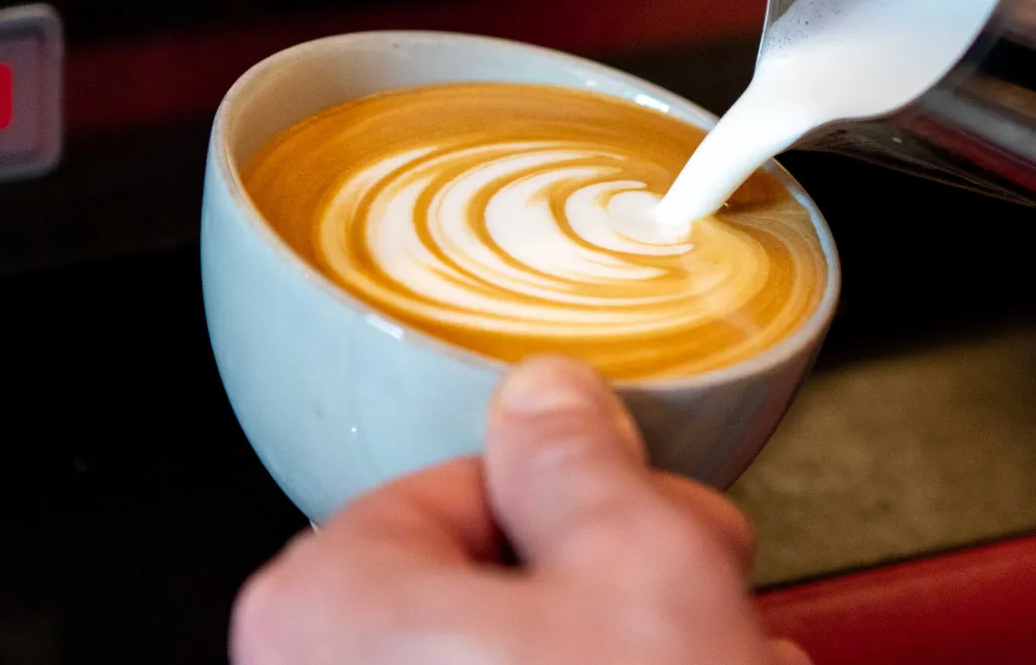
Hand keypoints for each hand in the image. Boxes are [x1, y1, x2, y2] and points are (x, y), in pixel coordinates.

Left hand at [232, 356, 809, 664]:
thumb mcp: (639, 561)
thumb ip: (581, 455)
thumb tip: (548, 396)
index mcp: (327, 603)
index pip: (462, 482)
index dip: (586, 493)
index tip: (651, 511)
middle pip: (497, 584)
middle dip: (628, 582)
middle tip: (708, 589)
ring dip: (639, 657)